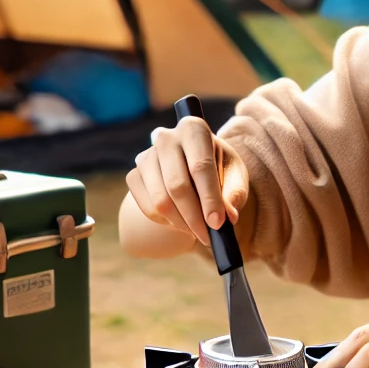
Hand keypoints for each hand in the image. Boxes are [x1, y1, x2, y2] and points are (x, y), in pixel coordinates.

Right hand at [124, 115, 251, 246]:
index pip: (200, 167)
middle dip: (195, 218)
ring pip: (161, 201)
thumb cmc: (217, 167)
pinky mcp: (133, 175)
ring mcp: (145, 156)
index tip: (217, 224)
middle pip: (177, 186)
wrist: (190, 165)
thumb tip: (229, 217)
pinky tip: (182, 222)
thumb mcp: (234, 174)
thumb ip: (234, 193)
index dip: (209, 198)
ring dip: (182, 224)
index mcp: (193, 129)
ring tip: (199, 232)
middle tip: (209, 237)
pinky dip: (167, 223)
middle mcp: (165, 138)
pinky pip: (148, 209)